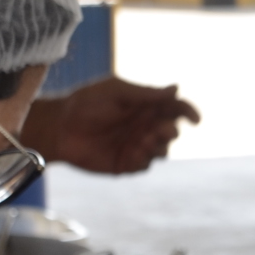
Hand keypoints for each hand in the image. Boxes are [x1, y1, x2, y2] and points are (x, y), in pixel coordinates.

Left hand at [19, 77, 198, 174]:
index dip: (188, 112)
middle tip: (159, 130)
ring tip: (142, 141)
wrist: (60, 127)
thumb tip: (176, 89)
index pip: (174, 108)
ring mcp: (136, 145)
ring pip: (161, 150)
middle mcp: (144, 125)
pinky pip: (144, 165)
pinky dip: (143, 160)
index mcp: (145, 105)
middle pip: (171, 131)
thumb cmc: (85, 103)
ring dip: (157, 146)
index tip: (195, 119)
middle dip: (170, 131)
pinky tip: (132, 153)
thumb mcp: (116, 92)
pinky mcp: (126, 163)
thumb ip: (145, 93)